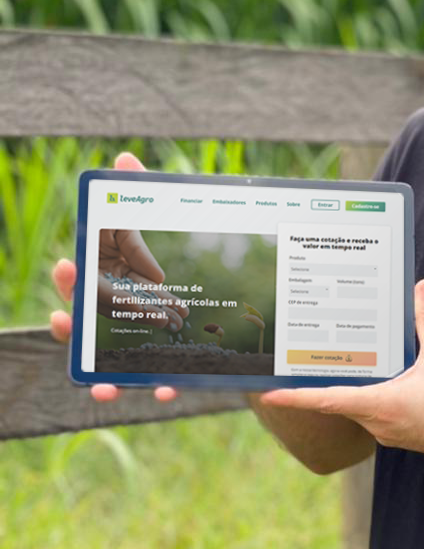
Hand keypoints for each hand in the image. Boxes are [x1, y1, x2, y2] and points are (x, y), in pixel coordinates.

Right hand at [50, 151, 177, 402]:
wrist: (231, 312)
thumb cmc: (175, 263)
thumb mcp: (165, 227)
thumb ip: (142, 193)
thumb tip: (124, 158)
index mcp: (112, 286)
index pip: (82, 286)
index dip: (71, 280)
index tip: (66, 265)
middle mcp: (120, 320)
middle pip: (90, 331)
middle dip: (75, 329)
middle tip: (69, 319)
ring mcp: (140, 347)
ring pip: (115, 367)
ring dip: (107, 378)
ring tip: (103, 386)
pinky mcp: (170, 368)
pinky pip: (159, 383)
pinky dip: (157, 389)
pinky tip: (162, 390)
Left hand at [258, 279, 423, 467]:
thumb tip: (421, 290)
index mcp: (382, 404)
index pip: (328, 399)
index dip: (296, 397)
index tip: (270, 394)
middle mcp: (378, 422)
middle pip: (337, 401)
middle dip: (316, 386)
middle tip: (295, 368)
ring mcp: (385, 433)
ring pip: (354, 408)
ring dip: (346, 390)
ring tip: (339, 366)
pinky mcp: (395, 435)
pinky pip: (371, 415)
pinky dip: (366, 398)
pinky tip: (375, 381)